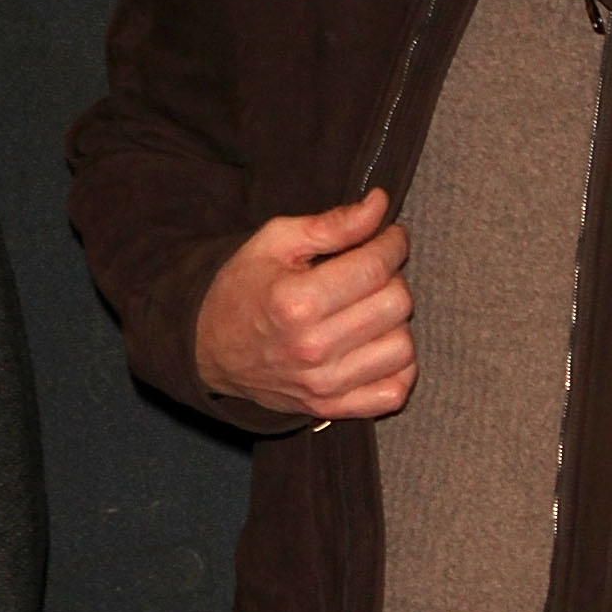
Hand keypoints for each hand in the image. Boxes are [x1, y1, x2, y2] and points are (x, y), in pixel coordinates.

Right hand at [195, 188, 414, 420]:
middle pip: (395, 305)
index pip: (375, 268)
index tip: (390, 236)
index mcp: (296, 302)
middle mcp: (313, 348)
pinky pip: (394, 392)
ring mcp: (324, 384)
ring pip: (403, 348)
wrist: (209, 347)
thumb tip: (380, 205)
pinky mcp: (331, 407)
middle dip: (393, 278)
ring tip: (370, 309)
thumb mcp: (275, 243)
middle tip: (372, 272)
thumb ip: (332, 224)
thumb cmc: (243, 288)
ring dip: (395, 323)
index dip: (393, 244)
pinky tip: (377, 345)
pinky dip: (398, 368)